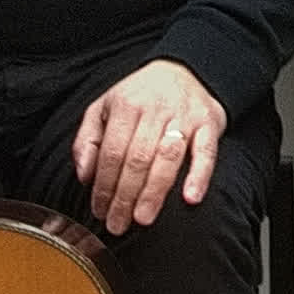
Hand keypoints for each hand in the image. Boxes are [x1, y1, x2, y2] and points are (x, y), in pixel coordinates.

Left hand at [73, 57, 226, 231]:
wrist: (184, 69)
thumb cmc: (140, 96)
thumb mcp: (105, 107)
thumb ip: (88, 139)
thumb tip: (84, 176)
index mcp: (126, 105)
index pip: (111, 152)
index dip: (103, 185)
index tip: (99, 210)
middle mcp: (155, 110)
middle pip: (137, 159)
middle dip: (124, 196)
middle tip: (117, 224)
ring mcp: (184, 116)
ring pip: (167, 158)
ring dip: (154, 192)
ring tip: (143, 218)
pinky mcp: (209, 124)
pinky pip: (206, 152)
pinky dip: (199, 176)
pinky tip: (190, 198)